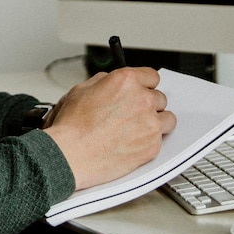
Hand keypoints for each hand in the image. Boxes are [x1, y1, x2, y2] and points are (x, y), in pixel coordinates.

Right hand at [44, 67, 176, 190]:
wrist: (67, 156)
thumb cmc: (70, 127)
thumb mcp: (82, 89)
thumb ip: (105, 81)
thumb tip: (114, 81)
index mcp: (127, 80)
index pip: (152, 77)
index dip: (144, 86)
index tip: (142, 93)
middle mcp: (142, 98)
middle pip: (159, 98)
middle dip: (148, 106)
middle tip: (132, 116)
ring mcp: (150, 122)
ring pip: (167, 118)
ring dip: (155, 122)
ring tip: (138, 131)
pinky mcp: (152, 144)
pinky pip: (161, 139)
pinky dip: (150, 142)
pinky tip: (134, 144)